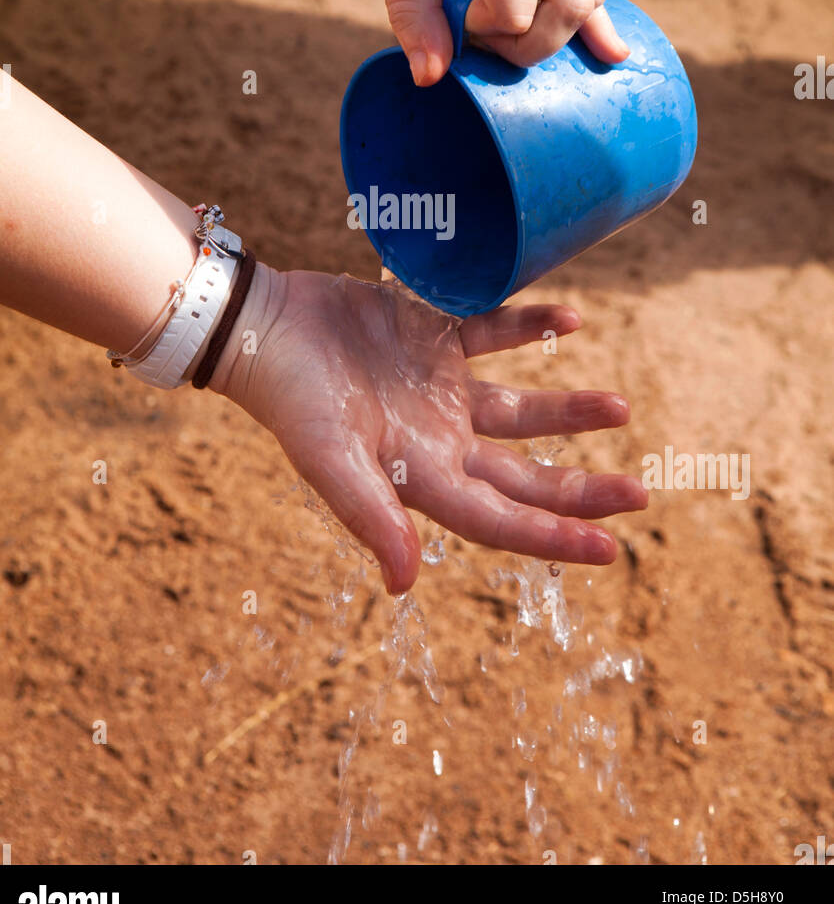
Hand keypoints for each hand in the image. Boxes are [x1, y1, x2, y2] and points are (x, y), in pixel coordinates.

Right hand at [211, 265, 646, 593]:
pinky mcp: (432, 333)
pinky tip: (571, 318)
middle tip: (642, 496)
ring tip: (622, 408)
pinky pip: (494, 332)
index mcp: (420, 474)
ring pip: (520, 408)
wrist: (263, 324)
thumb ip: (369, 515)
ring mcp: (439, 386)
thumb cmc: (289, 396)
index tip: (613, 548)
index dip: (554, 537)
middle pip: (523, 474)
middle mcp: (438, 437)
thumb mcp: (327, 458)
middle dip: (580, 488)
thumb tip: (403, 585)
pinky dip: (531, 326)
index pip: (500, 517)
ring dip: (568, 410)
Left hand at [350, 0, 628, 85]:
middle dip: (523, 43)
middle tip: (469, 25)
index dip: (476, 27)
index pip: (516, 11)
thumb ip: (413, 11)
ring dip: (550, 29)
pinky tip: (611, 54)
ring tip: (498, 19)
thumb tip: (430, 79)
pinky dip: (588, 13)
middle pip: (569, 10)